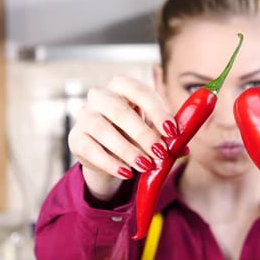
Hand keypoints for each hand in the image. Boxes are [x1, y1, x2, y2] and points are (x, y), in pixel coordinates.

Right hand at [68, 76, 176, 199]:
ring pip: (102, 129)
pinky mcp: (75, 138)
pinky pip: (91, 150)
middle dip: (143, 133)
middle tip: (160, 152)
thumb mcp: (152, 131)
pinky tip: (127, 173)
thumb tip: (184, 148)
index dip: (157, 110)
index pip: (140, 91)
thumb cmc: (134, 133)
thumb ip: (167, 136)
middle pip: (119, 110)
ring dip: (128, 149)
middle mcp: (99, 96)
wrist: (107, 151)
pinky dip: (111, 163)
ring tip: (146, 166)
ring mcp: (84, 116)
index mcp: (122, 86)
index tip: (173, 131)